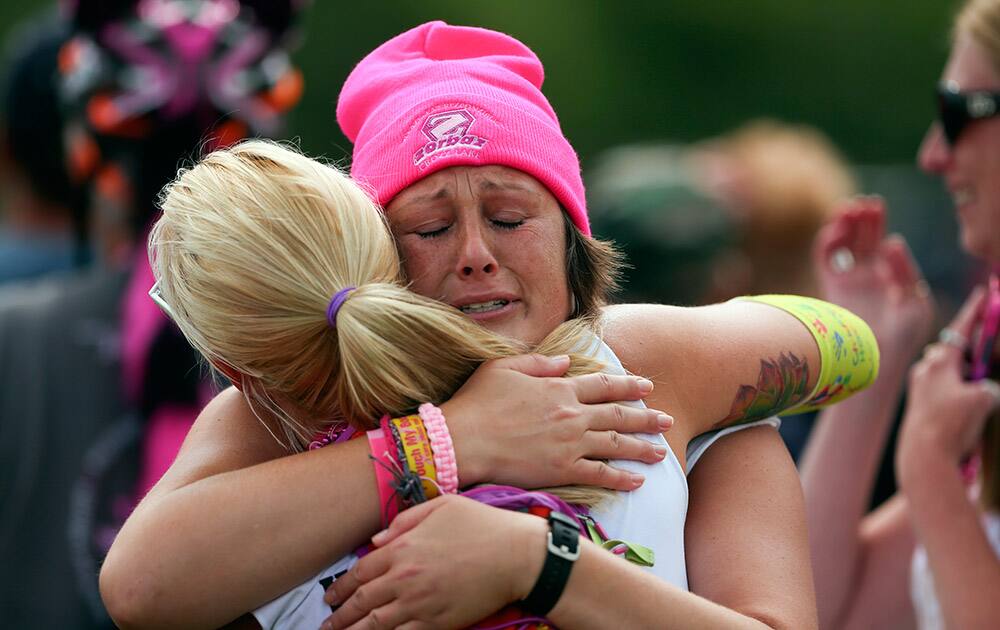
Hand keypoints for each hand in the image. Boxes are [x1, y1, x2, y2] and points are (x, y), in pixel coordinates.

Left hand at [322, 495, 545, 629]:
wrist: (517, 556)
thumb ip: (404, 521)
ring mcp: (420, 604)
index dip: (341, 587)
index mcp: (404, 548)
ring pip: (376, 624)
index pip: (361, 572)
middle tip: (327, 623)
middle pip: (362, 601)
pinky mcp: (438, 623)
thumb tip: (376, 541)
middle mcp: (406, 578)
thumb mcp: (441, 507)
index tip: (331, 596)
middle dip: (340, 615)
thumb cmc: (482, 526)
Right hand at [441, 354, 672, 490]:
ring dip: (641, 447)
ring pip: (616, 444)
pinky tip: (638, 481)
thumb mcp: (504, 367)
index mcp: (559, 388)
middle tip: (667, 420)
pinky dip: (621, 478)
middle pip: (618, 414)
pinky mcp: (562, 470)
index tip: (646, 386)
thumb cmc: (478, 402)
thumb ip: (538, 362)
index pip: (603, 384)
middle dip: (646, 417)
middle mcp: (571, 415)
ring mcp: (570, 444)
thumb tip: (564, 361)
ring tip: (661, 451)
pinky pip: (600, 474)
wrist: (462, 440)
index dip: (628, 385)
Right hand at [813, 196, 934, 369]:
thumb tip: (890, 242)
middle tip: (861, 204)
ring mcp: (847, 280)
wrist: (875, 358)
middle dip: (859, 219)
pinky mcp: (830, 288)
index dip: (876, 222)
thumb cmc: (902, 335)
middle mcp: (866, 275)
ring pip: (841, 245)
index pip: (879, 240)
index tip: (875, 206)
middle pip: (859, 238)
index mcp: (887, 274)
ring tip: (847, 211)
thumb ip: (903, 271)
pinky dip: (826, 242)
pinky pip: (824, 260)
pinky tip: (836, 230)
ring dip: (841, 226)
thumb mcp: (914, 300)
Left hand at [897, 287, 999, 472]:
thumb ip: (989, 386)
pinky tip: (967, 399)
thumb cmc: (950, 425)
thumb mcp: (983, 400)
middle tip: (989, 345)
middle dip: (971, 345)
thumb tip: (985, 390)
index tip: (984, 294)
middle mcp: (925, 371)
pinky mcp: (920, 406)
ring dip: (963, 369)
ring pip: (946, 369)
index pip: (962, 329)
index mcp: (939, 362)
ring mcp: (920, 388)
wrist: (924, 457)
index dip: (976, 312)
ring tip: (980, 377)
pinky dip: (957, 387)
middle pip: (952, 349)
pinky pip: (941, 387)